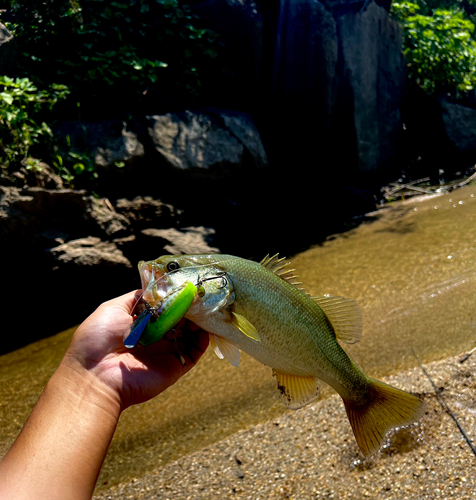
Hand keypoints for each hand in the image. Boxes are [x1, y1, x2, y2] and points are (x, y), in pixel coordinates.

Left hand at [61, 290, 208, 410]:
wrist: (95, 377)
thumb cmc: (98, 340)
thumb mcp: (112, 309)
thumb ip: (137, 298)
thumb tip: (157, 290)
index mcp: (139, 322)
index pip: (164, 306)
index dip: (174, 295)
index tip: (186, 284)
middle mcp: (154, 336)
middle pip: (179, 318)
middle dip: (189, 306)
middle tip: (200, 293)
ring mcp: (165, 351)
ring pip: (190, 333)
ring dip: (199, 320)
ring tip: (205, 307)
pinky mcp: (175, 366)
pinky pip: (195, 351)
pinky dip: (203, 339)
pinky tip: (205, 325)